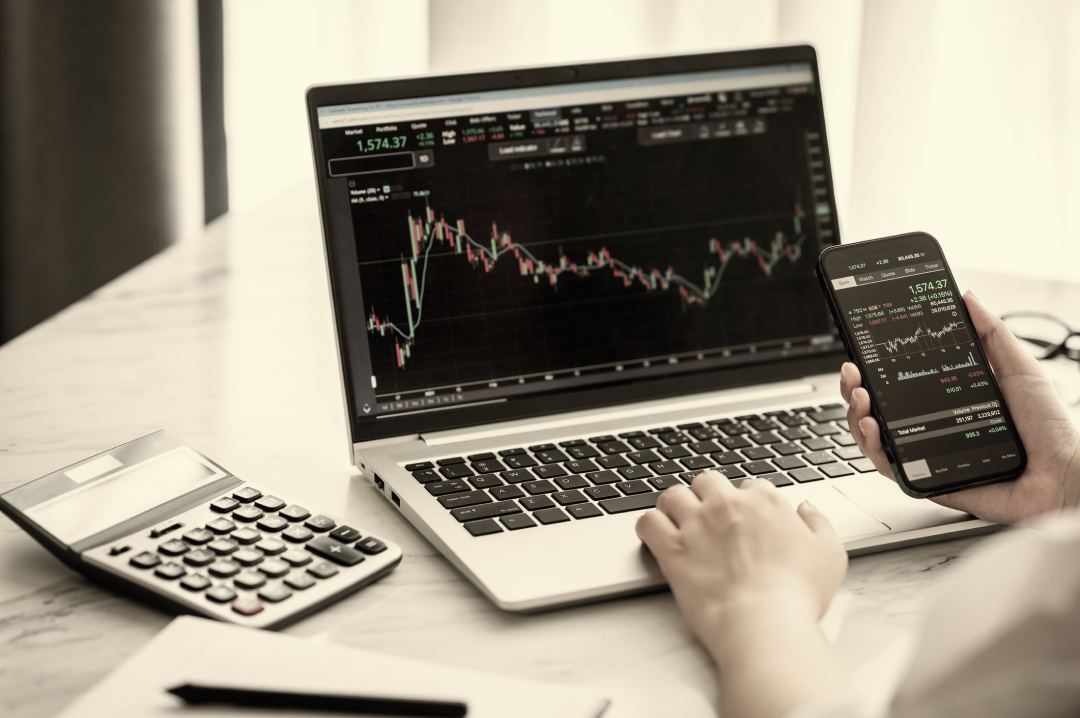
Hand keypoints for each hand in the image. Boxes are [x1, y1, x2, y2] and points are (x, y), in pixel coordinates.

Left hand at [637, 472, 849, 717]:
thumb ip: (818, 523)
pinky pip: (648, 521)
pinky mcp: (671, 547)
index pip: (750, 486)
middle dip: (707, 496)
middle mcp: (727, 505)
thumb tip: (805, 509)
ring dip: (675, 505)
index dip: (747, 502)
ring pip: (673, 494)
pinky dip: (649, 525)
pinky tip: (656, 535)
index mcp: (765, 501)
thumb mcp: (830, 554)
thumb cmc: (798, 595)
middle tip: (709, 518)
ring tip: (677, 521)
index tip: (746, 520)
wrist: (764, 624)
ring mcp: (696, 524)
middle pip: (708, 481)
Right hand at [841, 291, 1079, 524]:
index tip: (864, 350)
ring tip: (861, 398)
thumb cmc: (1051, 430)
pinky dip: (872, 448)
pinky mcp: (927, 480)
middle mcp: (931, 426)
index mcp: (948, 399)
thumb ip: (992, 333)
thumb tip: (967, 296)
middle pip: (878, 407)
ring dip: (856, 414)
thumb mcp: (1019, 368)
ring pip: (873, 436)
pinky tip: (873, 428)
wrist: (1063, 476)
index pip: (900, 382)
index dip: (876, 367)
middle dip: (855, 388)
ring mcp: (926, 453)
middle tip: (853, 374)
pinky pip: (888, 467)